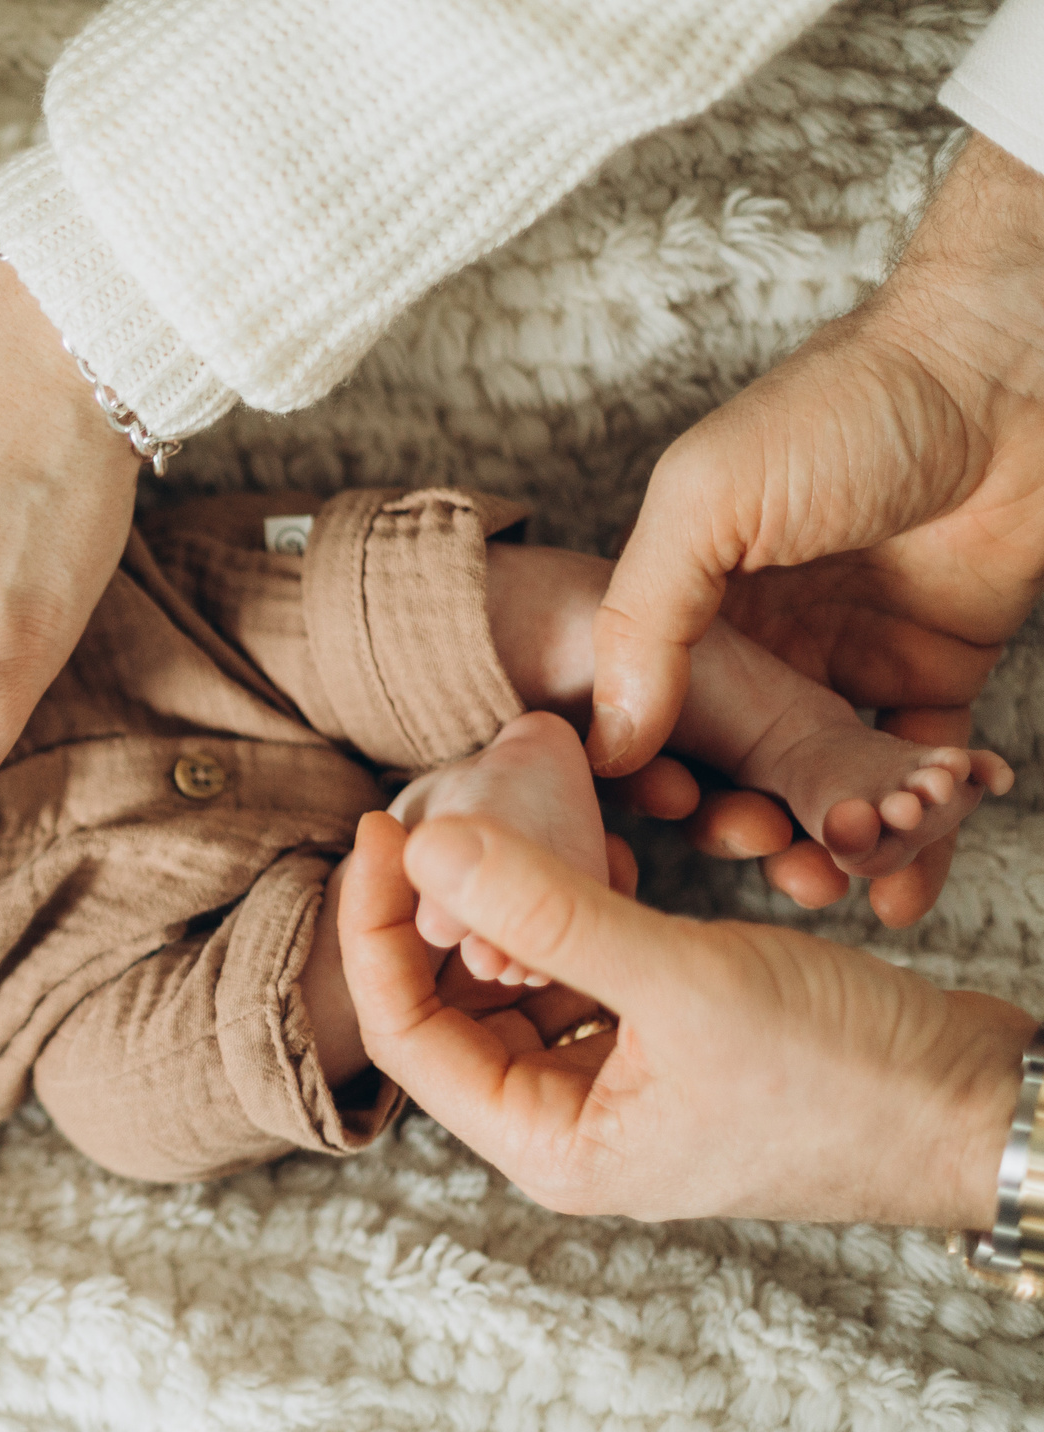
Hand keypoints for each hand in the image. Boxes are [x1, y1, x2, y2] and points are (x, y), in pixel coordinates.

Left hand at [339, 810, 1031, 1228]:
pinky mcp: (666, 1053)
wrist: (990, 1103)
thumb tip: (427, 845)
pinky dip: (576, 918)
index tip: (384, 826)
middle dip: (435, 914)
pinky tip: (592, 857)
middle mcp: (568, 1128)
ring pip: (519, 984)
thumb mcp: (687, 976)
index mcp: (548, 1144)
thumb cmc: (850, 1071)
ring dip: (509, 910)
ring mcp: (618, 1092)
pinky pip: (585, 977)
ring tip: (505, 820)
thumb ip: (550, 909)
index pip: (407, 1033)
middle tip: (429, 806)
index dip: (375, 929)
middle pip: (451, 1008)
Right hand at [588, 134, 1043, 923]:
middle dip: (752, 832)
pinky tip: (905, 884)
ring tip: (848, 879)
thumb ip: (643, 620)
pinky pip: (916, 771)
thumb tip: (602, 745)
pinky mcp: (934, 673)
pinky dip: (916, 833)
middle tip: (777, 863)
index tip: (673, 822)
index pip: (649, 719)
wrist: (1007, 374)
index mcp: (685, 601)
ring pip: (827, 784)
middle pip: (739, 768)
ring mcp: (847, 661)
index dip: (656, 784)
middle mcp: (758, 641)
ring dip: (837, 847)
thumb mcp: (704, 500)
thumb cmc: (843, 410)